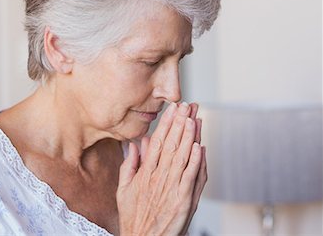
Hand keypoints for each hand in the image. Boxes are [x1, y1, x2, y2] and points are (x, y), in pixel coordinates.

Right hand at [117, 102, 206, 235]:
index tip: (173, 110)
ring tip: (194, 118)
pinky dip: (196, 162)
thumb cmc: (133, 217)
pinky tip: (199, 147)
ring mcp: (171, 188)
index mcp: (144, 173)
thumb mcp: (123, 189)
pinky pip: (191, 177)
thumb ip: (129, 165)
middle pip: (171, 145)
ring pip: (182, 157)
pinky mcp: (182, 200)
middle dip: (180, 123)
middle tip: (187, 106)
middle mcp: (158, 177)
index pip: (157, 142)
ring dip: (189, 136)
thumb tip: (136, 145)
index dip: (166, 124)